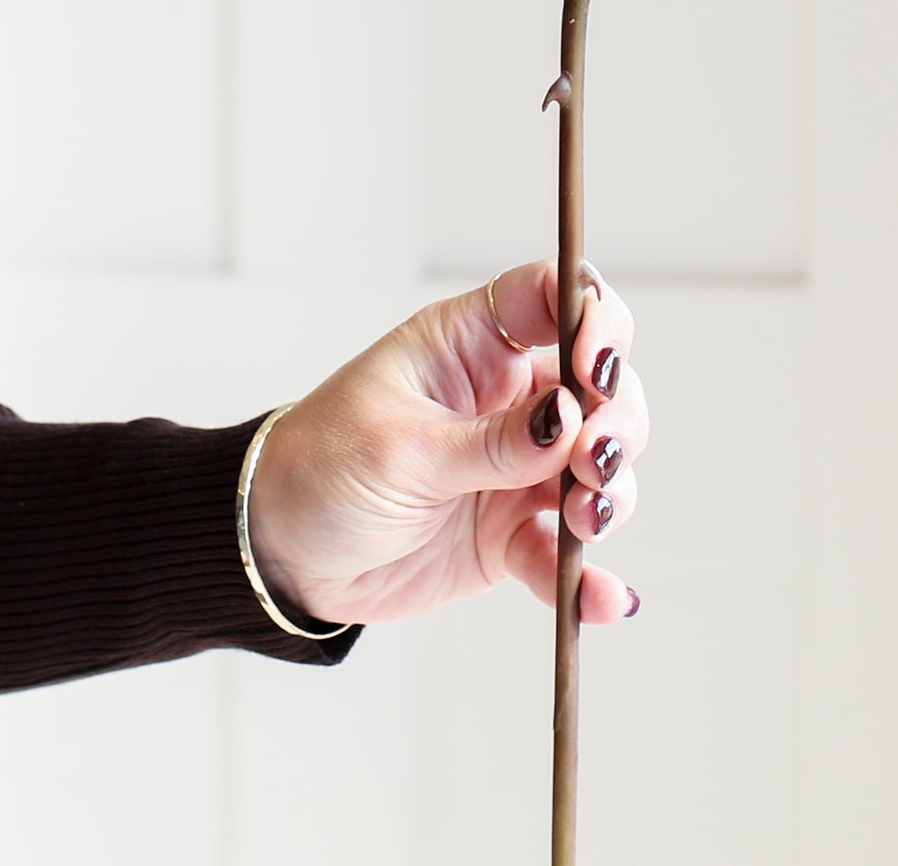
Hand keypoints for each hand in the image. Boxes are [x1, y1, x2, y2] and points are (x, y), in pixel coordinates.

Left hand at [246, 260, 646, 627]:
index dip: (594, 317)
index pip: (555, 296)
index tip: (596, 366)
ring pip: (600, 465)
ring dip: (611, 491)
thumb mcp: (400, 447)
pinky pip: (567, 551)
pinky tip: (603, 600)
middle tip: (592, 460)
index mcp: (472, 344)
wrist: (281, 554)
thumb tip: (569, 421)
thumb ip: (491, 442)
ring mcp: (516, 465)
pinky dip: (590, 576)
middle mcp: (507, 397)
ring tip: (584, 521)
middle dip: (616, 418)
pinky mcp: (512, 533)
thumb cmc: (322, 467)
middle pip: (600, 385)